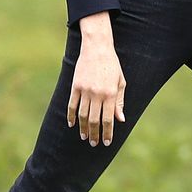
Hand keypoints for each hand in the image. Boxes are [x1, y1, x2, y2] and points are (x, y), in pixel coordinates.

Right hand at [67, 13, 125, 147]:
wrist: (97, 47)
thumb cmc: (112, 65)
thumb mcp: (120, 82)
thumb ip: (119, 101)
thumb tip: (120, 119)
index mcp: (110, 94)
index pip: (108, 119)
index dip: (107, 132)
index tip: (106, 142)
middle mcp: (97, 94)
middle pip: (93, 120)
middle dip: (94, 134)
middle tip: (94, 143)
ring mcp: (85, 90)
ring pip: (82, 115)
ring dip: (83, 128)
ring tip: (84, 137)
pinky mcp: (75, 86)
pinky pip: (72, 105)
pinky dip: (71, 116)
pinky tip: (71, 124)